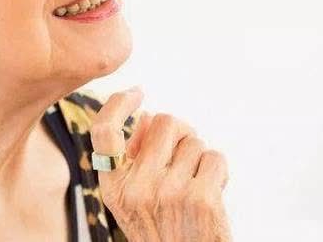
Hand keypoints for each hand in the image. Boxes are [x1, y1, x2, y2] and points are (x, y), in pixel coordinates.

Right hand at [90, 87, 231, 240]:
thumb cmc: (165, 232)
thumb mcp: (135, 201)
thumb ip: (136, 161)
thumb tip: (150, 116)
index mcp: (114, 188)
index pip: (103, 132)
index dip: (118, 104)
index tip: (136, 94)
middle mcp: (137, 187)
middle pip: (164, 122)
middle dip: (180, 132)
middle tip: (184, 153)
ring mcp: (169, 192)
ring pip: (194, 141)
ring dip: (200, 158)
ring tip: (196, 184)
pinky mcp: (201, 198)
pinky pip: (215, 158)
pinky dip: (219, 172)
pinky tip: (212, 193)